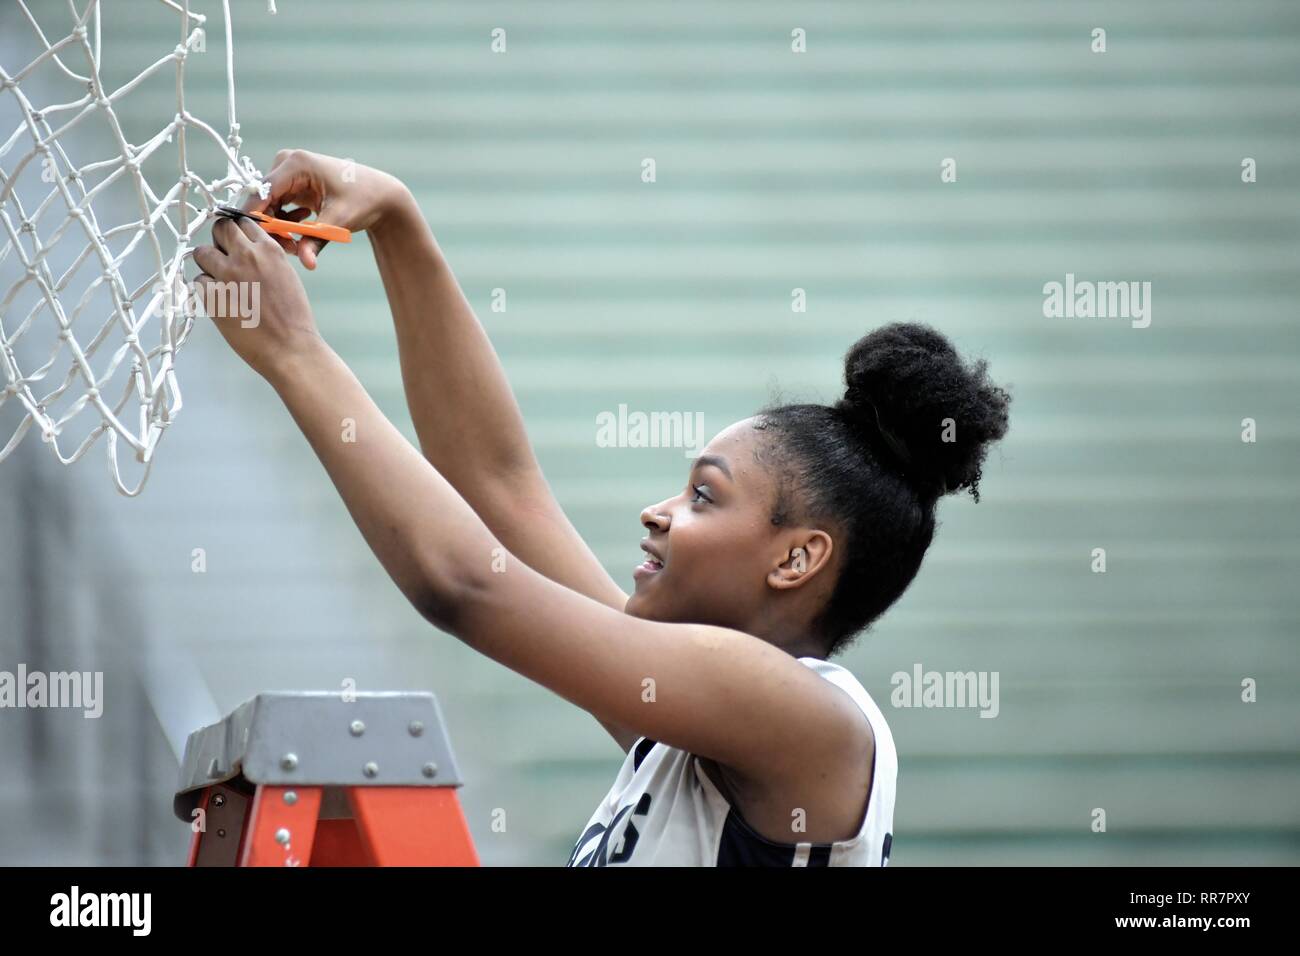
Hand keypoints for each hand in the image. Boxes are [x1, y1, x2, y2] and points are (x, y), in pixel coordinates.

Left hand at [192, 216, 321, 380]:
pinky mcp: (213, 296)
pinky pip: (198, 281)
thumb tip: (247, 252)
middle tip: (224, 257)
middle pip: (220, 228)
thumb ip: (267, 259)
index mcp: (269, 250)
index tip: (235, 242)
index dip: (237, 232)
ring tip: (220, 281)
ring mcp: (227, 275)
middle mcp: (246, 256)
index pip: (243, 222)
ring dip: (208, 264)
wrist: (290, 347)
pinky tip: (220, 301)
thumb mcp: (287, 276)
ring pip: (202, 252)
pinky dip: (205, 290)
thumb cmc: (293, 318)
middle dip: (220, 241)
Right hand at [244, 149, 408, 269]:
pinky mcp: (290, 183)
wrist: (379, 194)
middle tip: (291, 249)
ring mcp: (287, 171)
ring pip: (266, 206)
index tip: (261, 244)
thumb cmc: (363, 201)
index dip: (256, 220)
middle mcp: (286, 162)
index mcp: (296, 164)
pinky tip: (304, 230)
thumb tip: (306, 264)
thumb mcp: (339, 221)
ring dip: (278, 228)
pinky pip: (275, 206)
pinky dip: (284, 223)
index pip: (261, 193)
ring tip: (299, 244)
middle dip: (270, 228)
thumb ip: (316, 241)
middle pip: (261, 200)